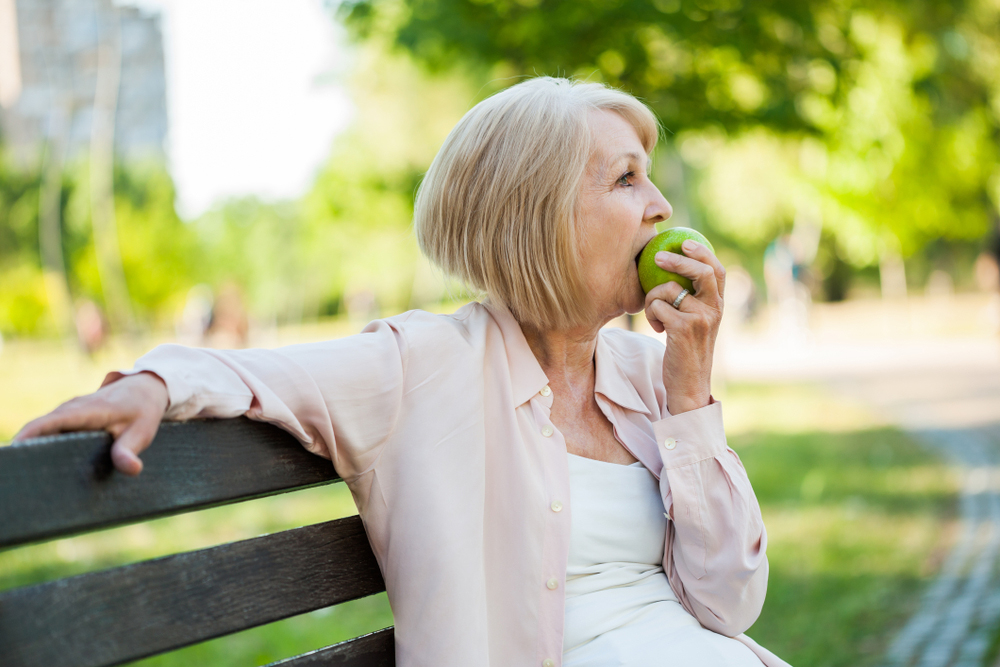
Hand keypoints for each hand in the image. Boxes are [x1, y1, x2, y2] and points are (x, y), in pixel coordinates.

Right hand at [12, 372, 169, 475]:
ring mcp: (67, 414)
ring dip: (32, 450)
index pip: (49, 423)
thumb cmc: (142, 410)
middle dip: (24, 449)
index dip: (28, 436)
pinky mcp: (69, 420)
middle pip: (38, 430)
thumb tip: (132, 470)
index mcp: (85, 411)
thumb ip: (130, 450)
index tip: (14, 453)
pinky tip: (42, 469)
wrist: (144, 389)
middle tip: (17, 474)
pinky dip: (44, 447)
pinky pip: (51, 433)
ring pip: (43, 432)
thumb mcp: (141, 431)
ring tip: (25, 476)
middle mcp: (70, 410)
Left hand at [643, 239, 724, 414]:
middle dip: (677, 260)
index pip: (717, 270)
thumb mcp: (696, 323)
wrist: (689, 385)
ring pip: (668, 290)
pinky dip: (651, 315)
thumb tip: (672, 270)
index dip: (702, 253)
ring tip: (656, 316)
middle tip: (658, 257)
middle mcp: (714, 309)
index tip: (684, 242)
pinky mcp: (684, 329)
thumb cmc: (687, 352)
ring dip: (653, 299)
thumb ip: (692, 300)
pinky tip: (657, 328)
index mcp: (718, 305)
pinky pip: (657, 307)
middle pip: (700, 271)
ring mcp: (701, 319)